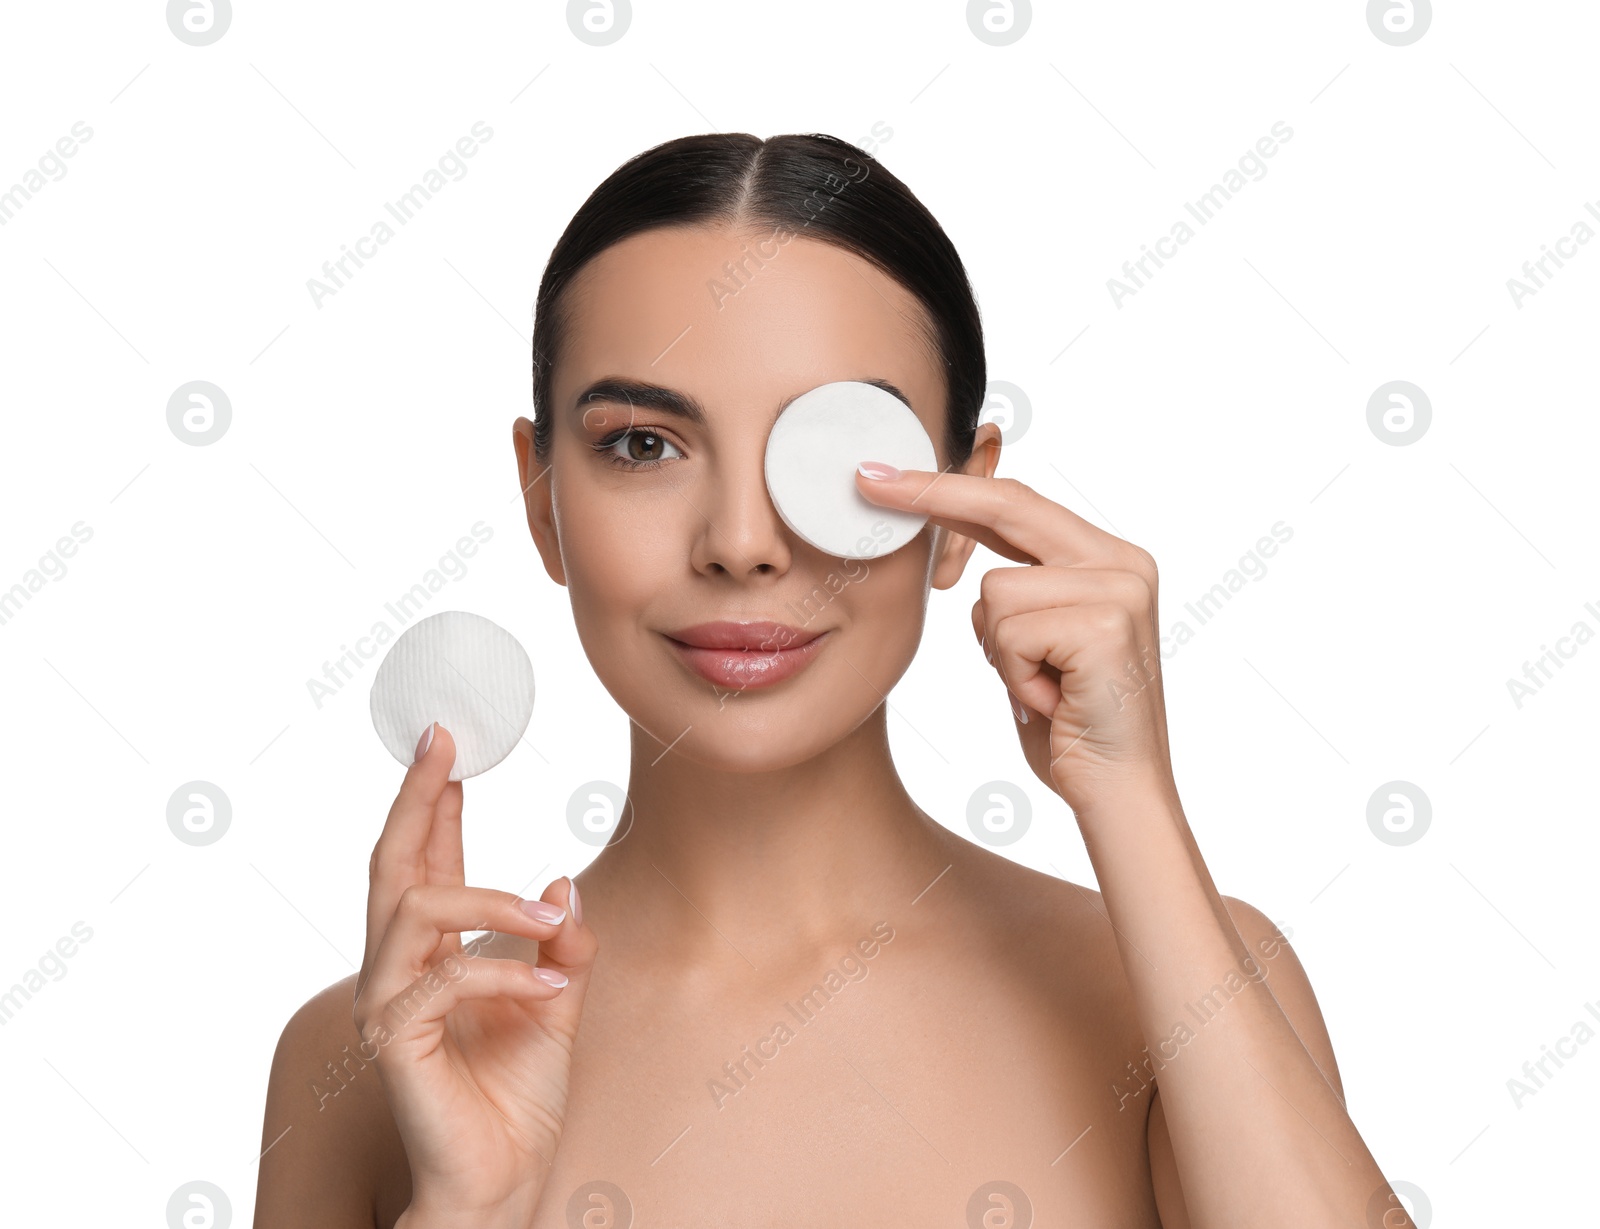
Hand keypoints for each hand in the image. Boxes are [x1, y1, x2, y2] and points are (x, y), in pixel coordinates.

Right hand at [354, 722, 597, 1219]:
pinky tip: (551, 981)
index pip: (427, 861)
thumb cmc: (520, 1092)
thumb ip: (560, 940)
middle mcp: (400, 968)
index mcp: (435, 952)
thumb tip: (562, 881)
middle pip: (394, 863)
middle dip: (418, 797)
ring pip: (416, 907)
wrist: (504, 1175)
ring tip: (547, 919)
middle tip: (443, 745)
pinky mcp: (396, 1040)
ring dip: (491, 900)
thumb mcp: (559, 997)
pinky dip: (506, 971)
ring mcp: (389, 1002)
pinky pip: (445, 976)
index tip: (450, 744)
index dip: (435, 801)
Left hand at [856, 465, 1175, 817]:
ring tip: (1041, 688)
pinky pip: (1007, 631)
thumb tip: (954, 556)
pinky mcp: (1106, 624)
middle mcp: (1124, 562)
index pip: (1018, 506)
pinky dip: (1014, 676)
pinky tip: (1052, 701)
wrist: (1119, 797)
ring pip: (994, 592)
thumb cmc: (1067, 728)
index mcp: (1110, 560)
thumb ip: (1014, 592)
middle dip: (933, 496)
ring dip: (998, 654)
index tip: (887, 477)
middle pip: (1007, 509)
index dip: (949, 488)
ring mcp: (1120, 589)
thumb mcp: (1033, 645)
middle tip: (868, 482)